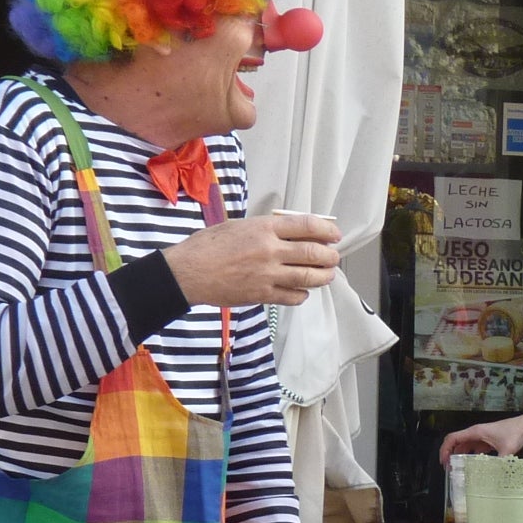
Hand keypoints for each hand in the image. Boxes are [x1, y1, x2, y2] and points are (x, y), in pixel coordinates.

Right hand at [165, 211, 340, 308]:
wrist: (188, 272)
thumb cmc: (208, 246)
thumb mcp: (238, 226)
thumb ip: (266, 229)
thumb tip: (293, 232)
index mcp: (263, 228)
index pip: (307, 226)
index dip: (327, 230)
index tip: (334, 235)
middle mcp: (270, 251)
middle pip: (315, 254)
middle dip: (330, 256)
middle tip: (333, 257)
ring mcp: (268, 275)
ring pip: (309, 277)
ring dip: (323, 276)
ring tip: (326, 274)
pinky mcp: (263, 294)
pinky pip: (294, 296)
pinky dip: (303, 294)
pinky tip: (302, 290)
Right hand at [440, 414, 522, 462]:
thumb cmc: (515, 432)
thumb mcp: (508, 449)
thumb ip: (501, 463)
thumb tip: (496, 478)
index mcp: (475, 432)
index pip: (453, 438)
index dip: (445, 449)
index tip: (444, 462)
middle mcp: (475, 434)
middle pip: (456, 443)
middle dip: (449, 455)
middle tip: (449, 470)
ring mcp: (480, 438)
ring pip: (464, 447)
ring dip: (458, 457)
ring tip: (457, 470)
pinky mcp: (486, 442)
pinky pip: (473, 449)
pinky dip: (469, 457)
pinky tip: (471, 467)